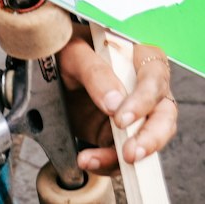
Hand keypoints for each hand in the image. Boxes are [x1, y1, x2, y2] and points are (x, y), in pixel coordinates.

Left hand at [59, 31, 177, 173]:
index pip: (155, 75)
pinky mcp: (119, 134)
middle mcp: (142, 87)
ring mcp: (133, 114)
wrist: (48, 67)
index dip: (144, 99)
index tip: (121, 118)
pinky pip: (122, 154)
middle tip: (129, 153)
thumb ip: (94, 72)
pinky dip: (107, 162)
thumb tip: (115, 103)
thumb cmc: (66, 49)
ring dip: (123, 157)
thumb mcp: (73, 52)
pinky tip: (88, 160)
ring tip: (94, 160)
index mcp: (137, 56)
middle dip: (150, 138)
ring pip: (145, 141)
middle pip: (163, 114)